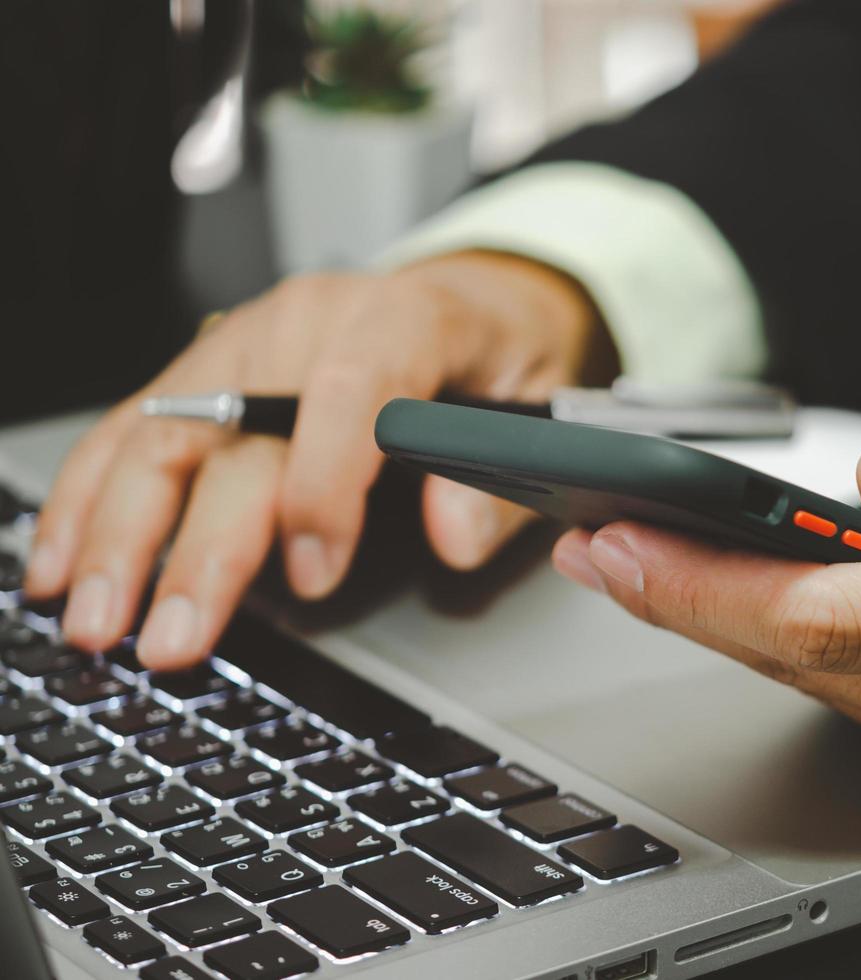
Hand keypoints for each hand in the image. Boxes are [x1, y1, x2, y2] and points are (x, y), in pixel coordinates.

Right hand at [27, 251, 609, 669]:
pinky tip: (62, 560)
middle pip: (236, 429)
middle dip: (197, 544)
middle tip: (171, 636)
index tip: (316, 573)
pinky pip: (136, 427)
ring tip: (95, 618)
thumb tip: (455, 536)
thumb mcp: (540, 400)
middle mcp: (311, 321)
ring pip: (164, 431)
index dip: (325, 483)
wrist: (472, 295)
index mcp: (401, 317)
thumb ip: (503, 475)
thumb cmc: (500, 351)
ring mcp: (249, 341)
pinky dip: (93, 498)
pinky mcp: (211, 369)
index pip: (351, 391)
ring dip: (121, 533)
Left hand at [553, 408, 860, 849]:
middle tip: (596, 552)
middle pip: (810, 663)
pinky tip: (784, 626)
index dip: (706, 578)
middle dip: (685, 605)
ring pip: (844, 694)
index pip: (830, 611)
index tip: (621, 536)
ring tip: (659, 576)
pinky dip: (818, 665)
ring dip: (736, 634)